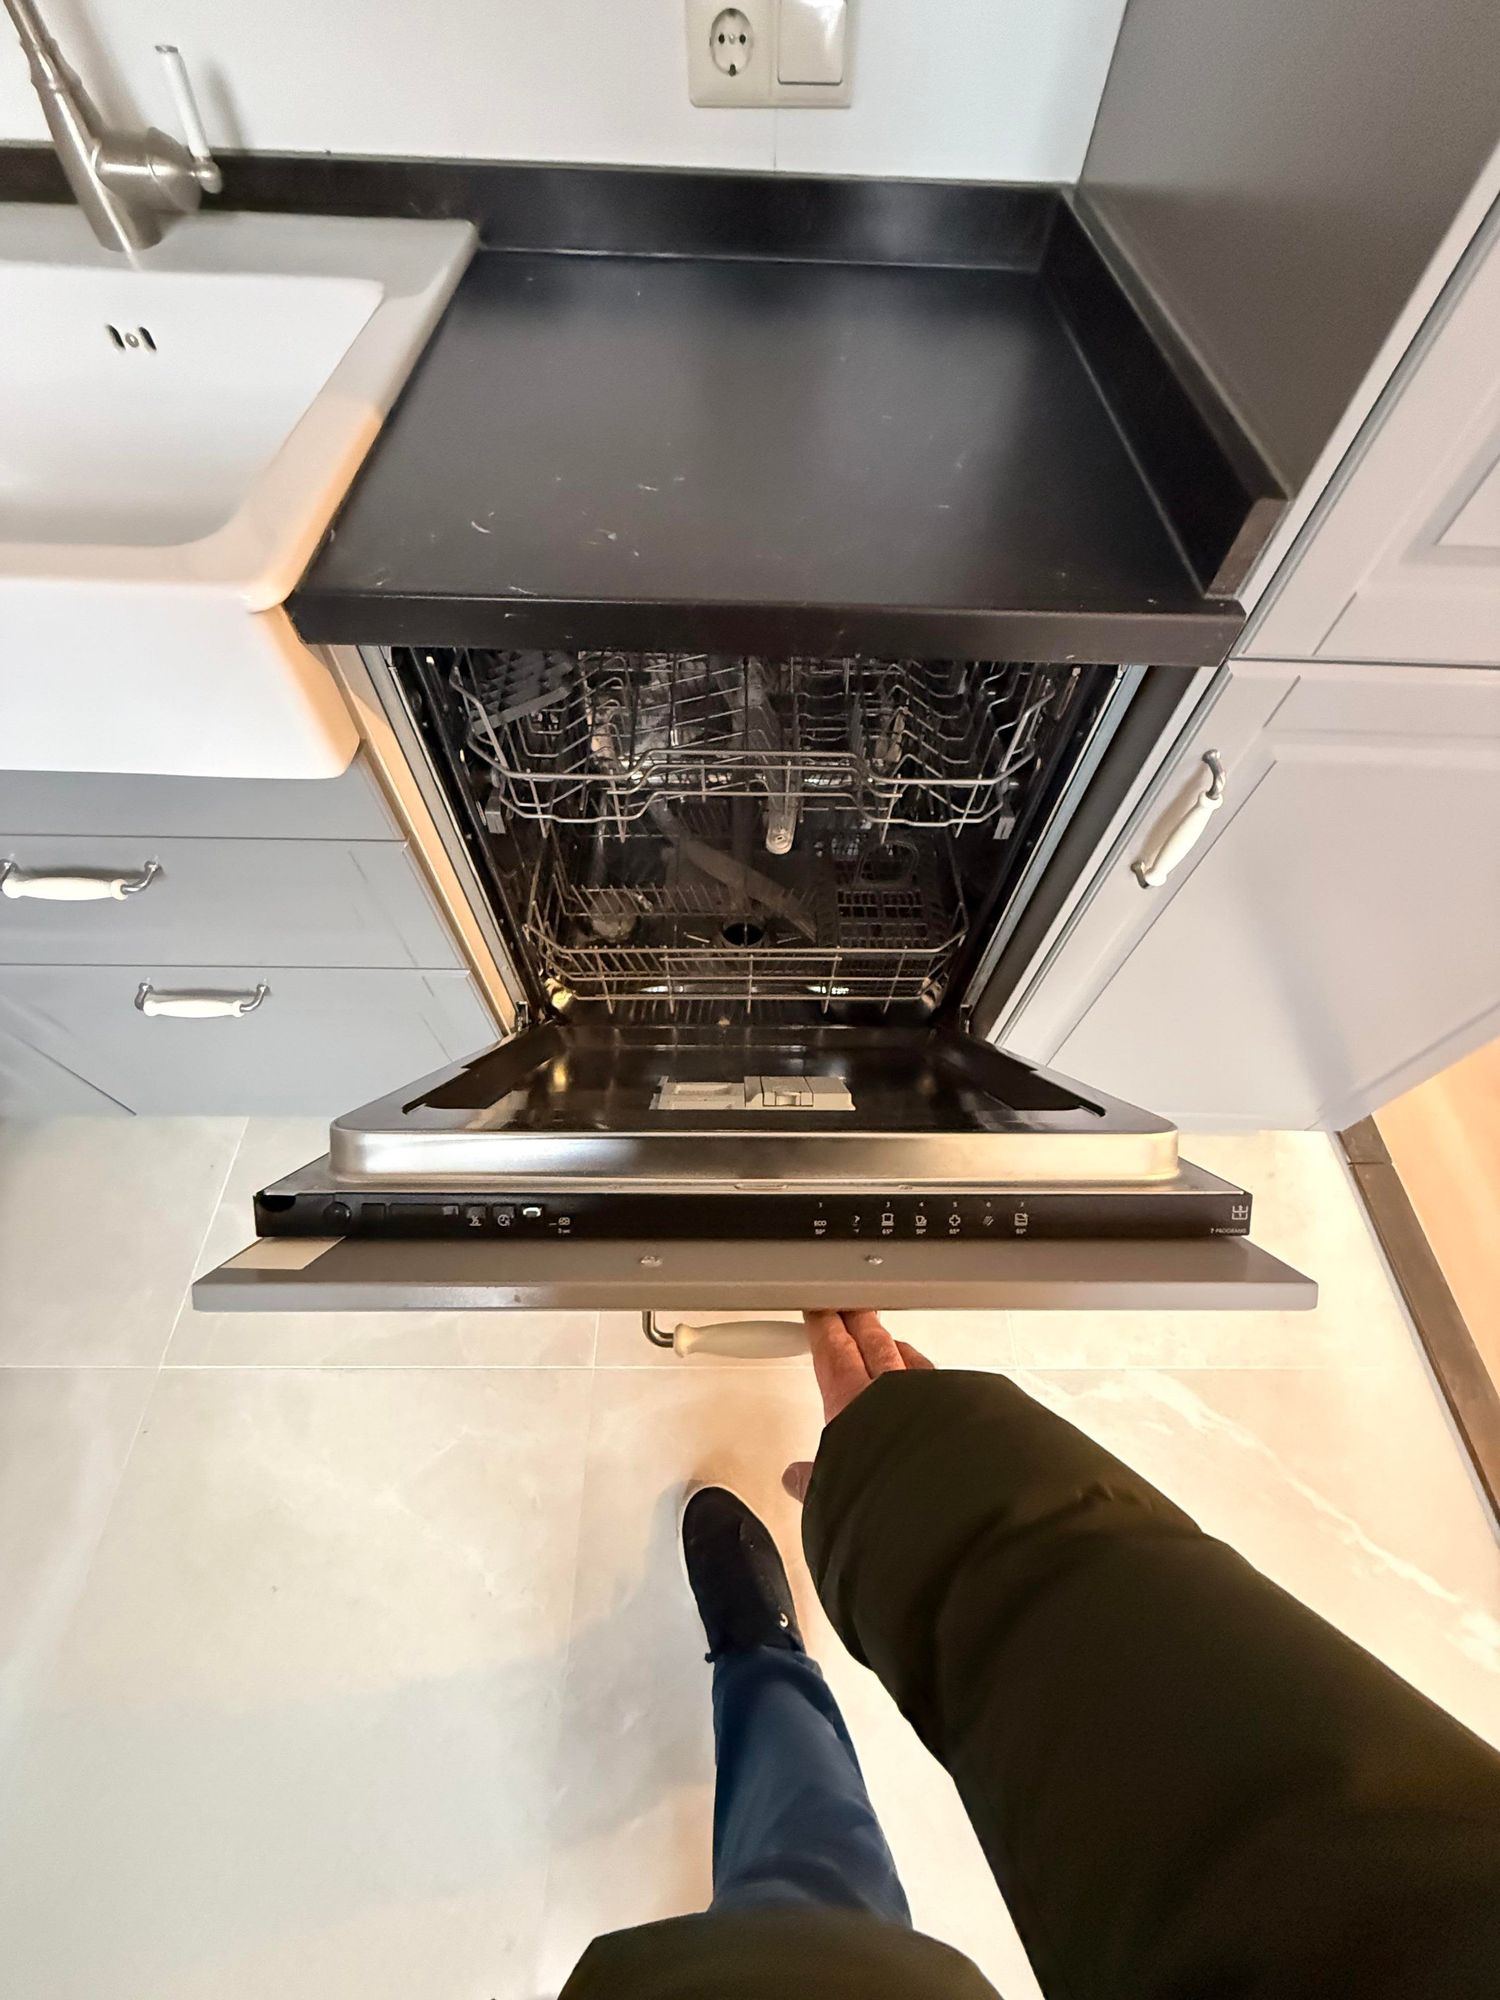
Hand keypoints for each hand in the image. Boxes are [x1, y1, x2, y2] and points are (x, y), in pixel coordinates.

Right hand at [782, 1309, 934, 1502]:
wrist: (942, 1493)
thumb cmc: (886, 1485)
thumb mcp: (833, 1487)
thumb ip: (814, 1479)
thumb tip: (798, 1479)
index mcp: (850, 1397)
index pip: (833, 1349)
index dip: (825, 1327)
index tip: (819, 1313)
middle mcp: (890, 1386)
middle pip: (869, 1340)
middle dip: (856, 1322)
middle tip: (848, 1309)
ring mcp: (928, 1391)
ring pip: (905, 1354)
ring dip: (892, 1344)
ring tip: (885, 1339)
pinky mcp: (958, 1402)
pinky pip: (935, 1375)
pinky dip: (924, 1372)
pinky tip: (926, 1378)